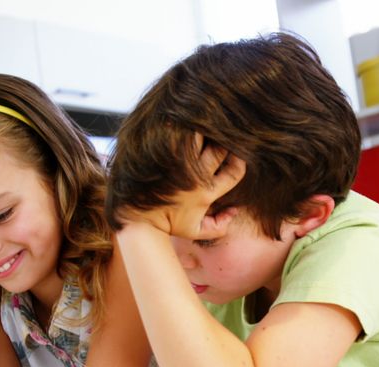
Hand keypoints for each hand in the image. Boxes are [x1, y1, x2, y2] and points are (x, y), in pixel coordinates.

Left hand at [122, 133, 246, 238]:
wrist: (139, 220)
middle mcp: (197, 178)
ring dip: (203, 132)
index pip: (234, 172)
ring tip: (201, 128)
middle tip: (217, 136)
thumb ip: (219, 225)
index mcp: (207, 193)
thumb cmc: (167, 225)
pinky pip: (178, 137)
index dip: (239, 161)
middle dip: (222, 142)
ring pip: (200, 139)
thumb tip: (235, 210)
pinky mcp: (164, 158)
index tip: (235, 155)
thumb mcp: (195, 231)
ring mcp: (180, 167)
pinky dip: (182, 129)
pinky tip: (182, 124)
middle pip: (219, 150)